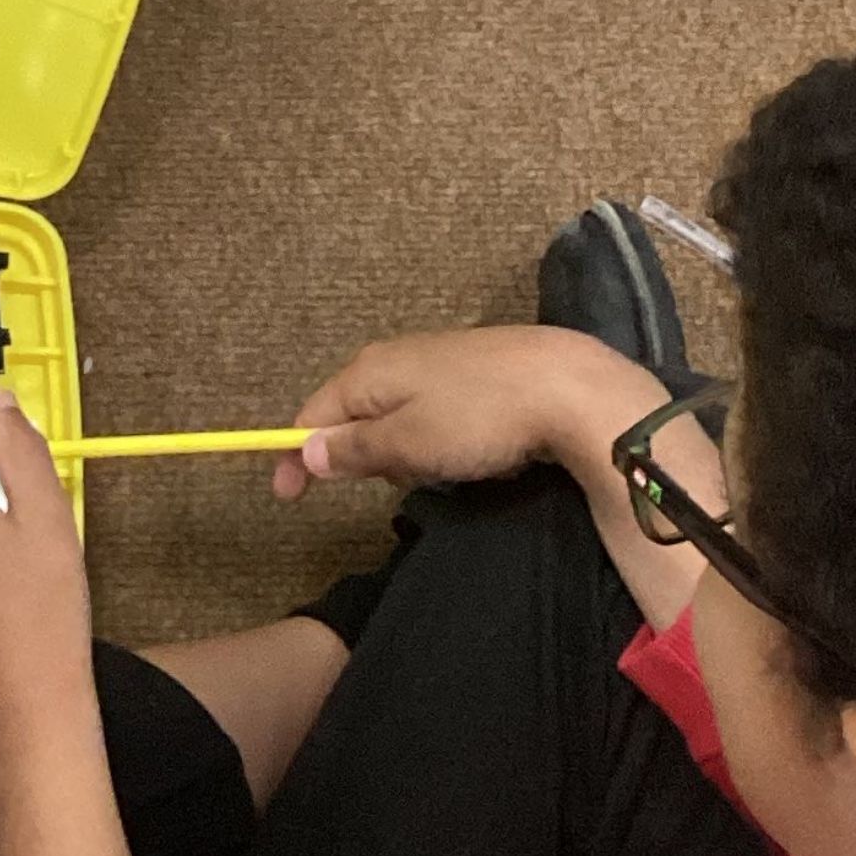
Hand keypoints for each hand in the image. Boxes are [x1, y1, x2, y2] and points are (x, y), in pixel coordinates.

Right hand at [271, 325, 663, 504]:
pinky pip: (435, 416)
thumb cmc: (481, 416)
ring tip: (452, 467)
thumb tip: (306, 450)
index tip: (285, 497)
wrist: (569, 385)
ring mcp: (436, 362)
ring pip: (398, 420)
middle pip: (355, 417)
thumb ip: (355, 449)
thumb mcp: (409, 443)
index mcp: (369, 371)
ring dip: (411, 454)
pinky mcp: (473, 372)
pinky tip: (477, 453)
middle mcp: (395, 357)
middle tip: (407, 480)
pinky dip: (443, 442)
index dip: (295, 456)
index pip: (312, 415)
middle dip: (368, 459)